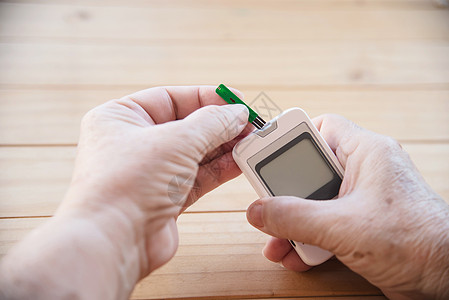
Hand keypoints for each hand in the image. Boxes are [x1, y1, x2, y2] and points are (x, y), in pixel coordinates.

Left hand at [0, 86, 249, 298]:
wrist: (114, 241)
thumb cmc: (128, 184)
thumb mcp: (177, 140)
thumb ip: (212, 123)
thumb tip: (236, 113)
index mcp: (121, 117)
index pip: (170, 98)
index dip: (206, 97)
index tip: (236, 99)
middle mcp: (132, 143)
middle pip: (185, 126)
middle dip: (219, 125)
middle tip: (250, 124)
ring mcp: (149, 173)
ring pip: (194, 153)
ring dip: (223, 148)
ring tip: (250, 142)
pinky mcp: (163, 198)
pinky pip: (196, 177)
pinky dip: (218, 169)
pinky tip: (239, 162)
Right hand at [246, 114, 448, 298]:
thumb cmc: (417, 242)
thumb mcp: (342, 226)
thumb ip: (294, 217)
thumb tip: (259, 211)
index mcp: (367, 153)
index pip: (323, 126)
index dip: (293, 137)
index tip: (266, 153)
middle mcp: (365, 171)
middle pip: (312, 169)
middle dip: (287, 192)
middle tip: (266, 202)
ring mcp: (364, 199)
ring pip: (317, 200)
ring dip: (294, 222)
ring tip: (275, 240)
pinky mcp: (363, 224)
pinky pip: (327, 223)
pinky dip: (310, 238)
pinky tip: (295, 256)